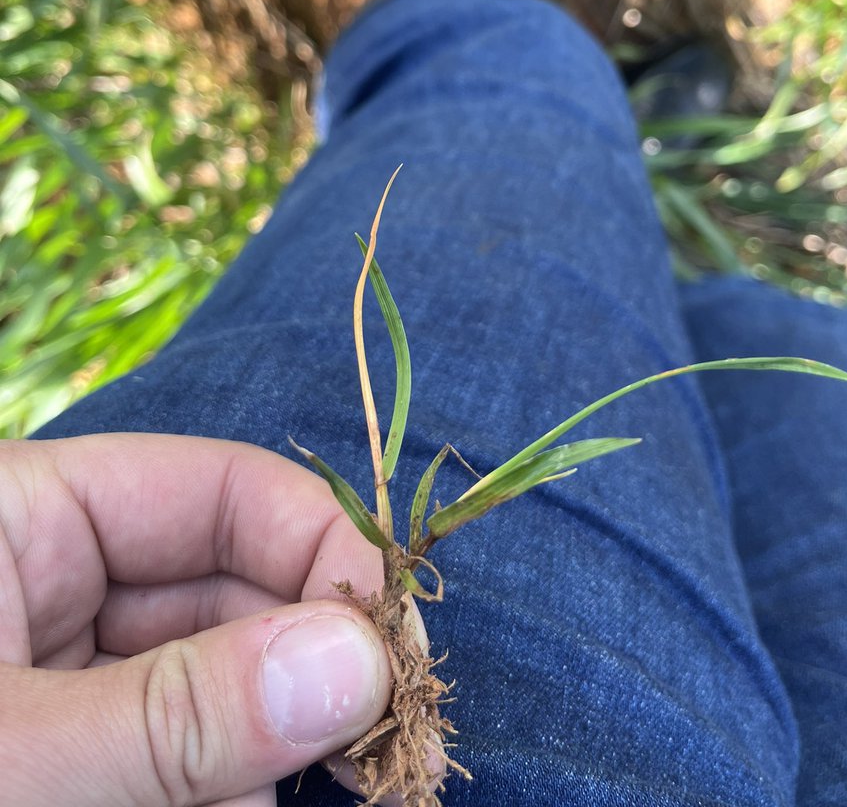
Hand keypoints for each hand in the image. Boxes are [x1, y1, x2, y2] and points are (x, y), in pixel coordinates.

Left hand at [0, 433, 393, 806]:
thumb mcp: (19, 758)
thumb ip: (178, 709)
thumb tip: (361, 663)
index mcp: (25, 514)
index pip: (221, 487)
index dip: (326, 548)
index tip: (392, 647)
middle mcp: (56, 577)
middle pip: (238, 588)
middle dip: (308, 666)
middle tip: (381, 751)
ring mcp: (64, 668)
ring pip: (224, 678)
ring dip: (267, 747)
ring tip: (267, 805)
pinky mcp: (74, 748)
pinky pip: (184, 745)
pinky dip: (225, 790)